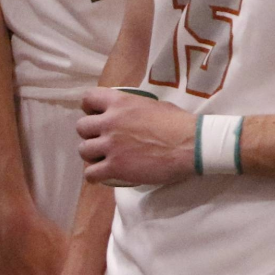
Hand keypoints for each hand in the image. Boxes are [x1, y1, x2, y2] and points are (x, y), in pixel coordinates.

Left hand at [77, 87, 195, 187]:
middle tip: (102, 140)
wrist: (193, 145)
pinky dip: (94, 175)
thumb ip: (133, 109)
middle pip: (81, 127)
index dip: (89, 108)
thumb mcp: (154, 105)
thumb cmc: (179, 124)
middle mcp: (110, 122)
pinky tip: (102, 175)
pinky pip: (90, 174)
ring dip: (91, 155)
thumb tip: (128, 114)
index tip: (95, 115)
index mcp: (121, 103)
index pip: (88, 99)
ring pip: (83, 151)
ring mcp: (111, 145)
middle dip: (90, 134)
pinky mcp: (115, 167)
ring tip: (104, 158)